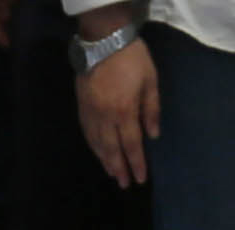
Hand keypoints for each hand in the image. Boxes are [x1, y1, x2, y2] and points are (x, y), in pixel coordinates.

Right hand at [75, 22, 155, 183]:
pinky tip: (98, 152)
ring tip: (112, 173)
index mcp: (125, 112)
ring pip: (97, 144)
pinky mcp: (82, 106)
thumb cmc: (132, 58)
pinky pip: (87, 133)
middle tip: (124, 185)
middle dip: (119, 168)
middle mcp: (106, 117)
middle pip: (112, 149)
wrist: (102, 40)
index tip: (140, 179)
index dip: (136, 163)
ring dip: (105, 161)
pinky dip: (93, 146)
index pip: (132, 145)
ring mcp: (91, 113)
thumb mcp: (150, 81)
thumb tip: (153, 136)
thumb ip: (152, 109)